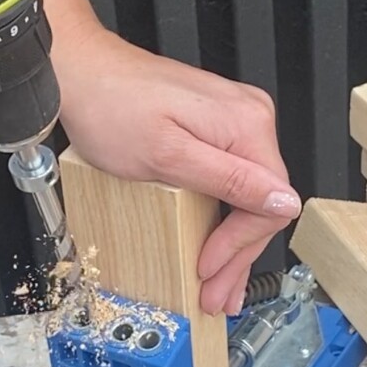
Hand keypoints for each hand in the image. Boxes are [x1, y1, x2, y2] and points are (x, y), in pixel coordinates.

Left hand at [54, 27, 300, 315]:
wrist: (81, 73)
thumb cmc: (111, 107)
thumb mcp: (169, 156)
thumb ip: (231, 181)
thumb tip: (285, 203)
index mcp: (247, 125)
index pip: (270, 202)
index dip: (240, 244)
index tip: (210, 270)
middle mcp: (250, 119)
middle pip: (261, 203)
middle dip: (237, 254)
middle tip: (216, 294)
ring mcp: (234, 121)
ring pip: (248, 196)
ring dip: (232, 243)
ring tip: (218, 283)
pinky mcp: (214, 127)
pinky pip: (232, 180)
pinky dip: (221, 216)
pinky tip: (215, 243)